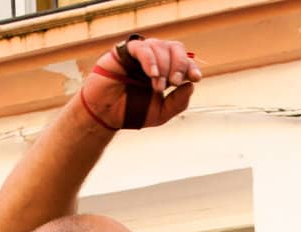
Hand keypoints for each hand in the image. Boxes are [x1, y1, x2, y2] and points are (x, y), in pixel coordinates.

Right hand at [83, 36, 201, 129]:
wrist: (105, 115)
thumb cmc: (131, 112)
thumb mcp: (160, 113)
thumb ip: (177, 103)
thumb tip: (191, 85)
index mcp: (165, 71)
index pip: (183, 61)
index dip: (191, 66)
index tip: (195, 78)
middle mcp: (155, 59)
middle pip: (175, 48)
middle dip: (179, 64)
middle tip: (175, 82)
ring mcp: (140, 54)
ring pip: (159, 46)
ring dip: (163, 66)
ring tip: (157, 87)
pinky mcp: (125, 51)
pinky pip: (141, 47)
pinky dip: (149, 59)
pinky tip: (152, 74)